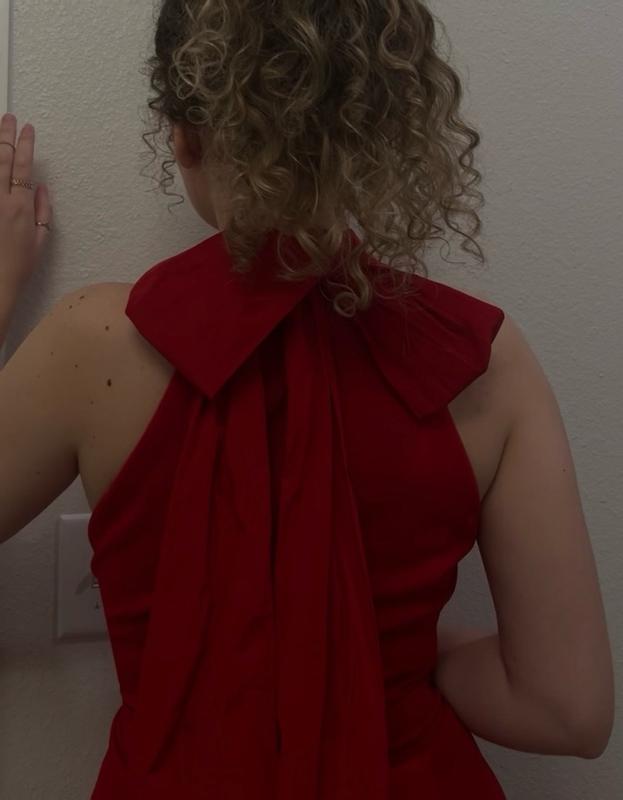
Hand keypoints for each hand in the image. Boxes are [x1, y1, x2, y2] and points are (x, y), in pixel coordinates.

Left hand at [0, 113, 52, 296]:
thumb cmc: (17, 267)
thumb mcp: (40, 241)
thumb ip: (42, 212)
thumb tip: (40, 188)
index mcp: (20, 207)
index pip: (23, 166)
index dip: (26, 144)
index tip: (27, 129)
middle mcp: (1, 200)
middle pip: (2, 159)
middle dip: (6, 135)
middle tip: (8, 118)